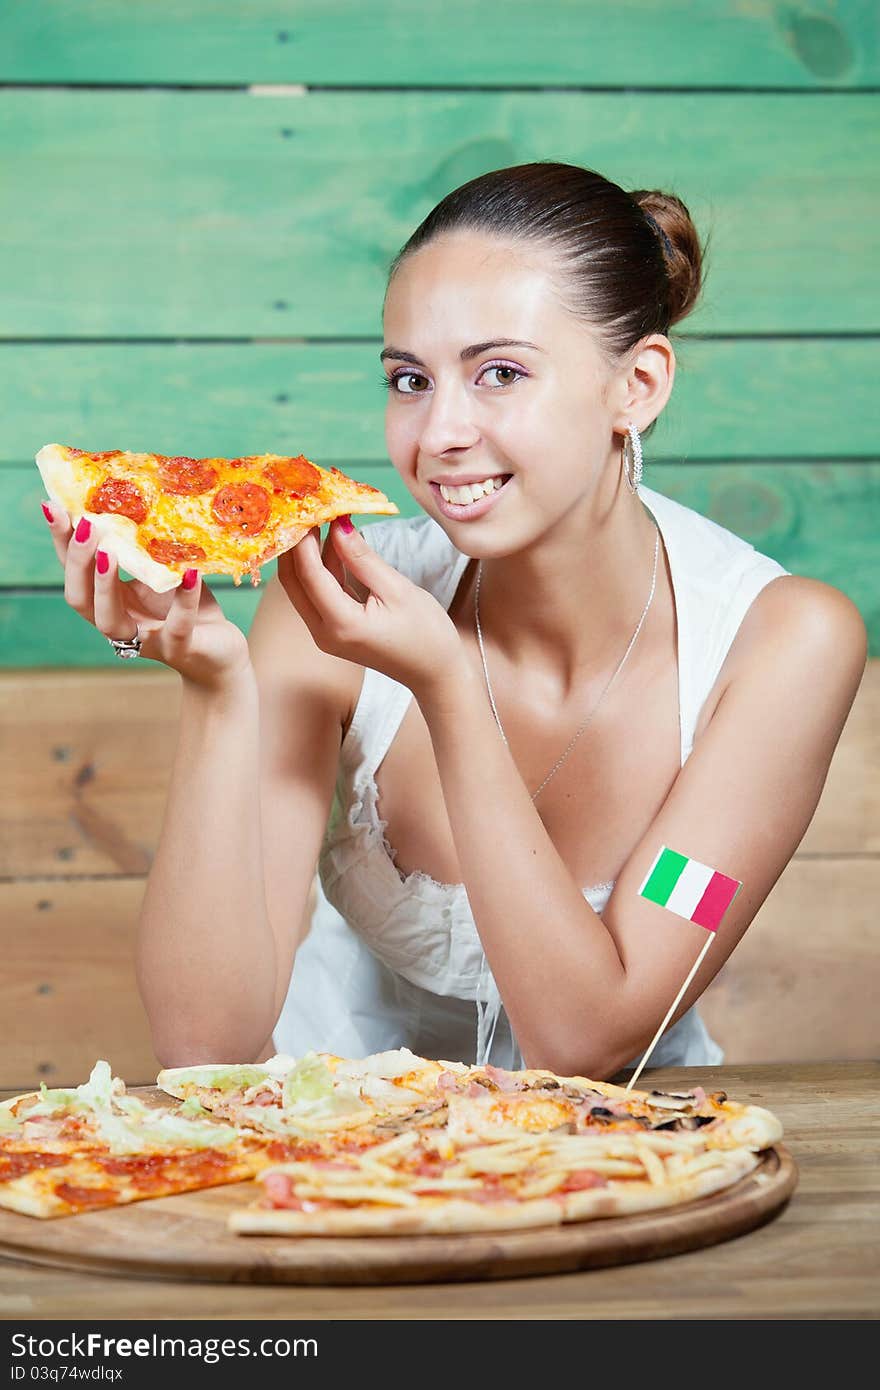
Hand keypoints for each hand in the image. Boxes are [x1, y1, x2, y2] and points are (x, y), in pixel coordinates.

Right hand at [44, 503, 252, 689]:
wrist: (220, 651)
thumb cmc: (184, 606)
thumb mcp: (162, 574)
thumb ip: (144, 548)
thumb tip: (131, 496)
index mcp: (109, 602)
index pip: (74, 572)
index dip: (61, 543)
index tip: (53, 506)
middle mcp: (119, 624)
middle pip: (80, 599)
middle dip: (78, 563)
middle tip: (85, 526)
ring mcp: (147, 640)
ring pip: (110, 622)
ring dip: (105, 586)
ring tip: (110, 552)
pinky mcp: (181, 649)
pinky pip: (177, 626)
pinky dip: (184, 599)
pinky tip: (190, 572)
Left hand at [277, 518, 466, 698]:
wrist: (436, 674)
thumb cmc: (426, 635)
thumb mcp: (397, 589)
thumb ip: (362, 558)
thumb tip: (338, 525)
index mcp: (341, 624)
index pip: (308, 573)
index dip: (305, 537)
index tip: (309, 505)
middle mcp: (324, 633)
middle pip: (293, 581)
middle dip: (295, 544)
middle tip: (306, 509)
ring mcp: (326, 634)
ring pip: (303, 586)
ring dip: (308, 554)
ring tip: (322, 517)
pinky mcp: (333, 631)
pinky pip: (319, 594)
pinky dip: (322, 568)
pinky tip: (334, 542)